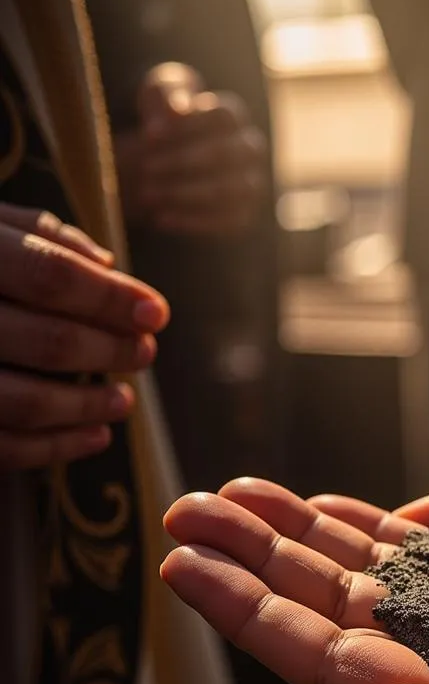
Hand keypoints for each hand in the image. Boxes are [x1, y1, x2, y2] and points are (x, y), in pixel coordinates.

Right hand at [0, 204, 167, 468]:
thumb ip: (34, 235)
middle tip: (143, 353)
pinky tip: (96, 436)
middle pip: (47, 340)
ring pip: (23, 402)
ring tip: (124, 400)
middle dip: (109, 350)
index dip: (112, 298)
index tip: (156, 314)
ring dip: (87, 405)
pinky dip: (56, 448)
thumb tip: (107, 264)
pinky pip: (1, 447)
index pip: (50, 274)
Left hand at [115, 62, 266, 236]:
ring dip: (184, 194)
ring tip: (147, 195)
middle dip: (182, 162)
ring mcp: (251, 185)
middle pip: (225, 154)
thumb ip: (167, 92)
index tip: (149, 135)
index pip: (225, 116)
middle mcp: (250, 150)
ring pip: (226, 191)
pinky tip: (160, 218)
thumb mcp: (157, 96)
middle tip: (145, 168)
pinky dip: (191, 222)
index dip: (188, 124)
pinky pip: (224, 223)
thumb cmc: (162, 122)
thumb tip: (179, 108)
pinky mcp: (244, 216)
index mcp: (234, 116)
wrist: (161, 164)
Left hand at [161, 478, 428, 683]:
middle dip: (255, 559)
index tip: (186, 568)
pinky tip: (326, 505)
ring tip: (239, 495)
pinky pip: (426, 552)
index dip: (248, 613)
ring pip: (368, 573)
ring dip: (301, 532)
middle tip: (189, 515)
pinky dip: (373, 529)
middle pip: (330, 608)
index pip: (325, 662)